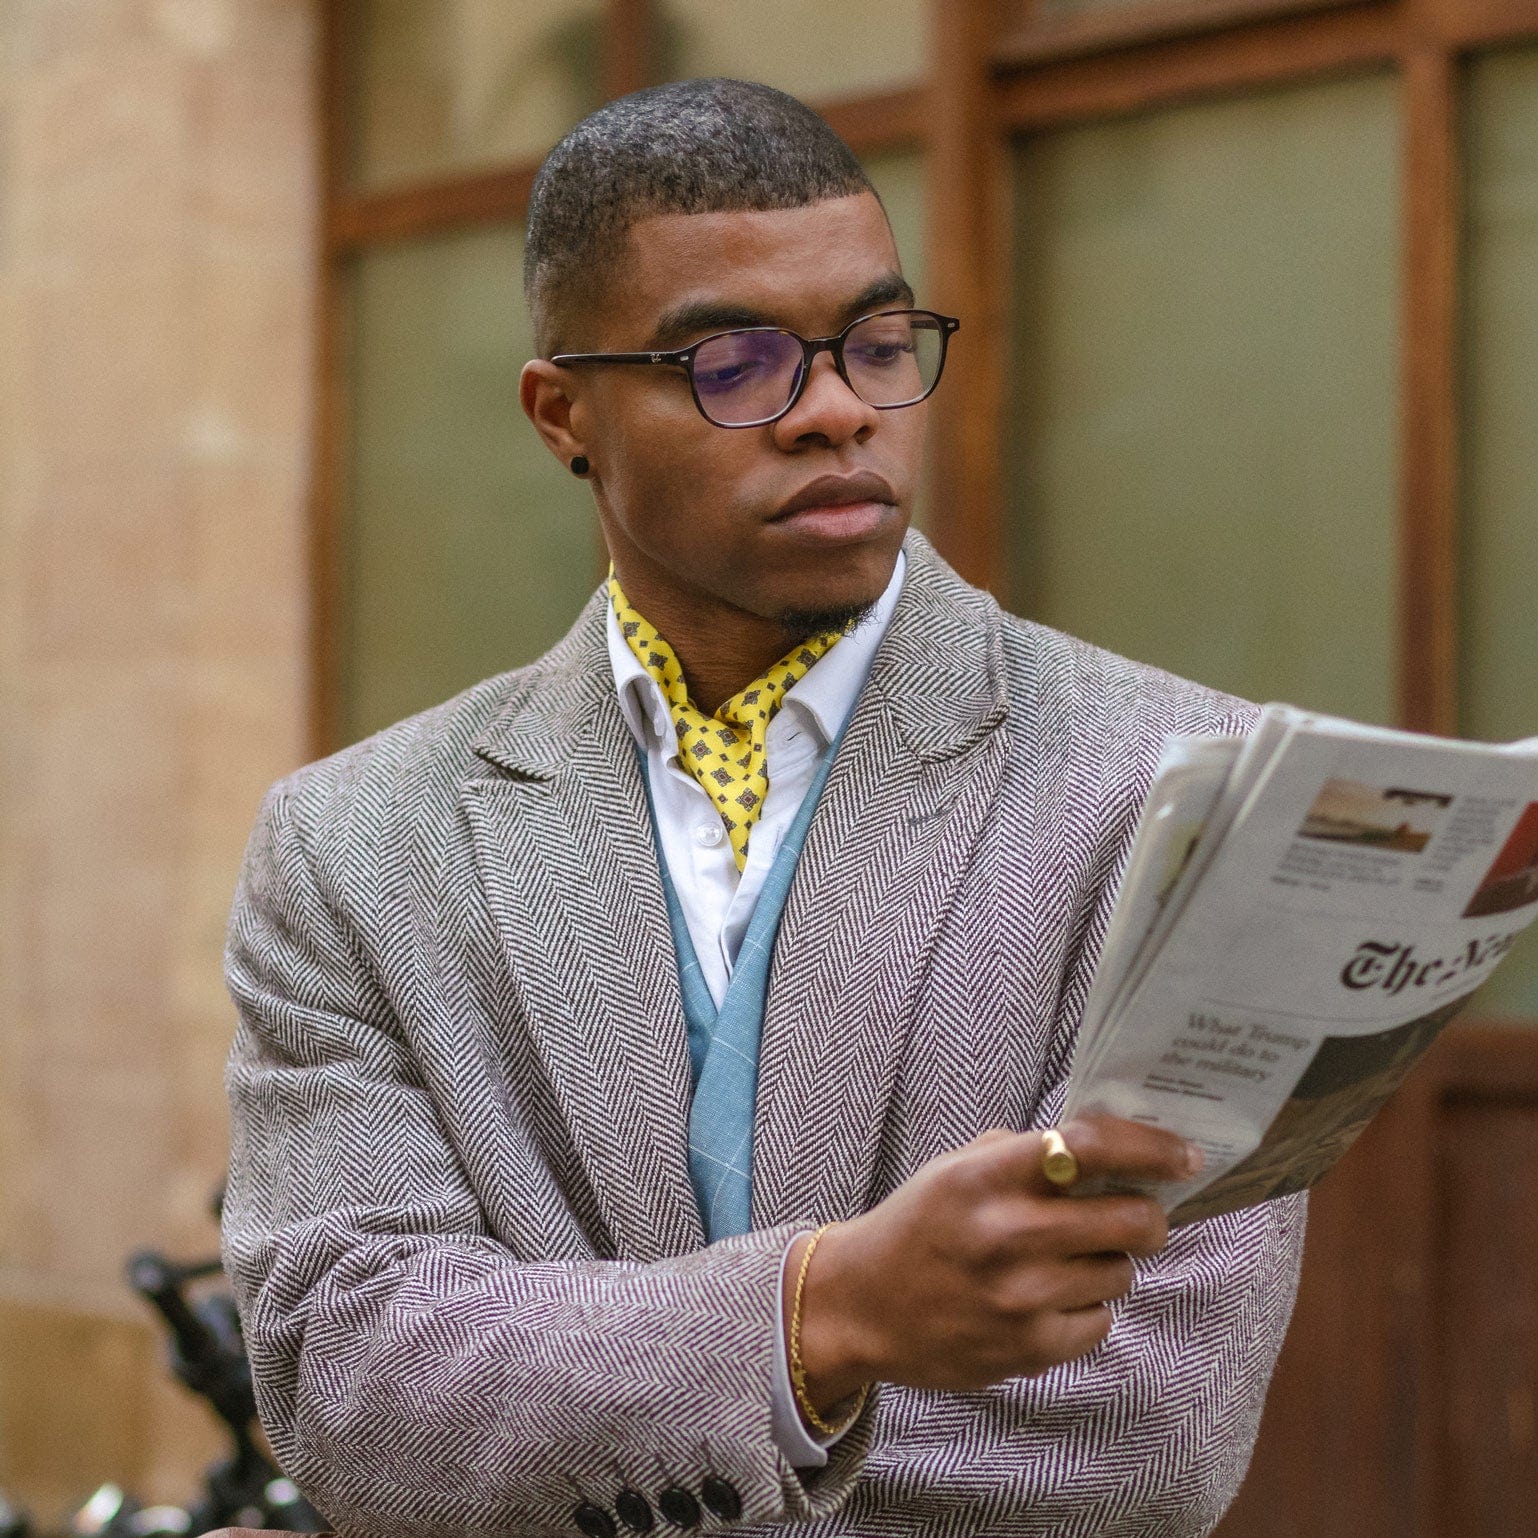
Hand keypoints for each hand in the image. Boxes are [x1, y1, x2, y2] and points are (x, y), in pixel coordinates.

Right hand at [782, 1116, 1201, 1414]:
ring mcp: (1021, 1298)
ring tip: (1066, 1259)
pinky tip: (1049, 1298)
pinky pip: (1100, 1322)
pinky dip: (1087, 1308)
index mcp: (987, 1177)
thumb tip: (1109, 1145)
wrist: (862, 1306)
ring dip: (1108, 1261)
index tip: (1184, 1153)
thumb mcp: (957, 1168)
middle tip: (1140, 1212)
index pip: (1089, 1147)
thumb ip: (1025, 1153)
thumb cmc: (919, 1225)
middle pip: (1131, 1219)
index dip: (1149, 1147)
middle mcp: (1008, 1235)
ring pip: (1120, 1272)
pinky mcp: (1029, 1350)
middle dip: (1149, 1214)